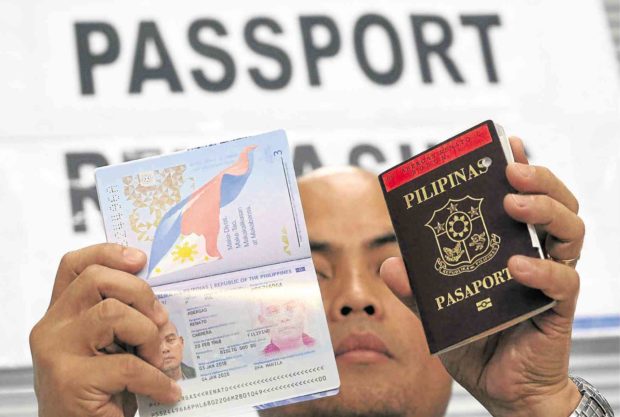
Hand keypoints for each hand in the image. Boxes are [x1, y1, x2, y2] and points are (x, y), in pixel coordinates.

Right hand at [30, 244, 180, 416]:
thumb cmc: (100, 393)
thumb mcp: (109, 348)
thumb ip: (123, 321)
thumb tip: (163, 304)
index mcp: (62, 315)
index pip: (76, 266)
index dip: (108, 253)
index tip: (140, 259)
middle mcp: (52, 328)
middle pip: (97, 279)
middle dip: (140, 292)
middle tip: (159, 319)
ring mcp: (57, 353)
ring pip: (112, 313)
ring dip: (148, 335)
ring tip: (158, 360)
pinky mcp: (71, 381)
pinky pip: (128, 365)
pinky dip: (156, 379)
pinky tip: (165, 391)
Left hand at [381, 137, 583, 416]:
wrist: (503, 389)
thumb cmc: (476, 343)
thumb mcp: (436, 311)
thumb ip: (415, 288)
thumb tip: (389, 263)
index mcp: (509, 245)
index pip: (522, 197)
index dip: (520, 167)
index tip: (506, 143)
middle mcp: (535, 253)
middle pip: (555, 202)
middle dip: (538, 178)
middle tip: (510, 169)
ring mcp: (550, 278)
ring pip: (570, 229)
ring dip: (545, 209)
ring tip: (514, 204)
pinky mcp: (558, 307)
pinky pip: (564, 280)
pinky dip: (542, 270)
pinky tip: (516, 267)